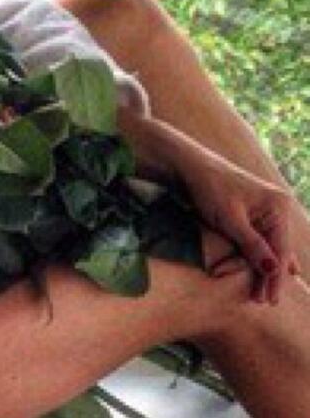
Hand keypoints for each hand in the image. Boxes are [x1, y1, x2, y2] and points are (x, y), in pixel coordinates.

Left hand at [152, 124, 300, 304]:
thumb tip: (275, 271)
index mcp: (277, 206)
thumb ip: (252, 245)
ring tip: (256, 293)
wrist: (185, 165)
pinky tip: (263, 271)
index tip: (269, 300)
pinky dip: (250, 256)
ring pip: (264, 248)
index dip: (275, 278)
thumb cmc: (208, 186)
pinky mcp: (248, 213)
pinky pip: (255, 240)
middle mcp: (275, 208)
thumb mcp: (230, 219)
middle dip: (264, 275)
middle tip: (259, 300)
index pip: (280, 250)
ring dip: (255, 267)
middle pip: (274, 251)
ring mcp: (262, 211)